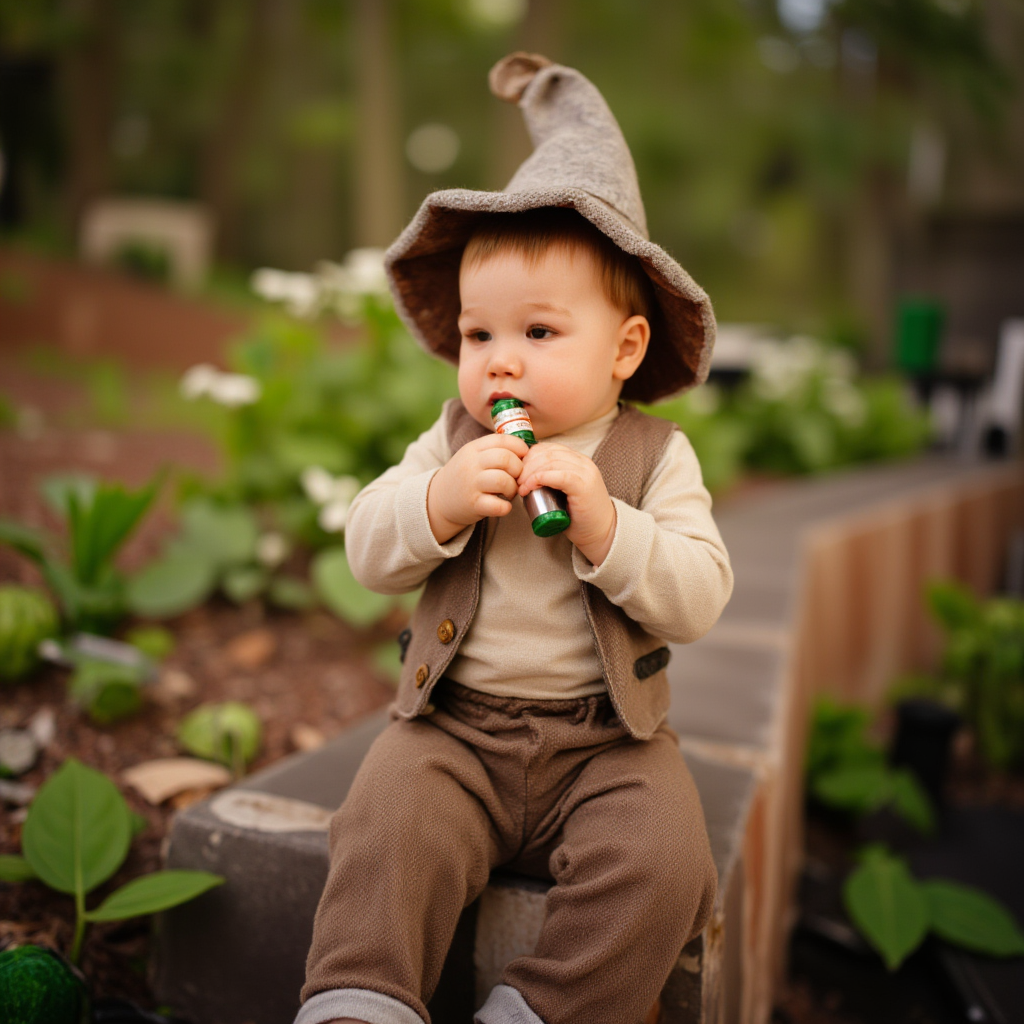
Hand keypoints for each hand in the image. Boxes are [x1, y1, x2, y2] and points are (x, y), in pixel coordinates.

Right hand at [427, 433, 528, 543]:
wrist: (438, 500)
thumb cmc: (464, 477)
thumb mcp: (473, 456)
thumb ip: (494, 450)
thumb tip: (526, 450)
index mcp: (473, 449)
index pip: (503, 440)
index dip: (519, 447)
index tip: (523, 457)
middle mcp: (471, 464)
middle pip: (505, 459)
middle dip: (518, 469)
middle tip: (516, 478)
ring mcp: (471, 485)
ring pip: (503, 481)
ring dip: (513, 488)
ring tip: (509, 492)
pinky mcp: (473, 505)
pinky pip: (498, 506)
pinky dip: (506, 507)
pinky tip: (503, 505)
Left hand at [517, 442, 616, 564]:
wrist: (601, 533)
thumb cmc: (577, 516)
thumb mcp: (562, 491)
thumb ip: (550, 480)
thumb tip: (521, 476)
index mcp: (578, 460)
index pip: (548, 448)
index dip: (529, 457)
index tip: (518, 472)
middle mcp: (583, 462)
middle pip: (547, 453)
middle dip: (526, 465)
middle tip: (516, 481)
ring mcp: (585, 472)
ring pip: (550, 461)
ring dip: (529, 473)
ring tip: (520, 487)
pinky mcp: (584, 486)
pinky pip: (558, 474)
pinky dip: (539, 479)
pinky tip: (529, 488)